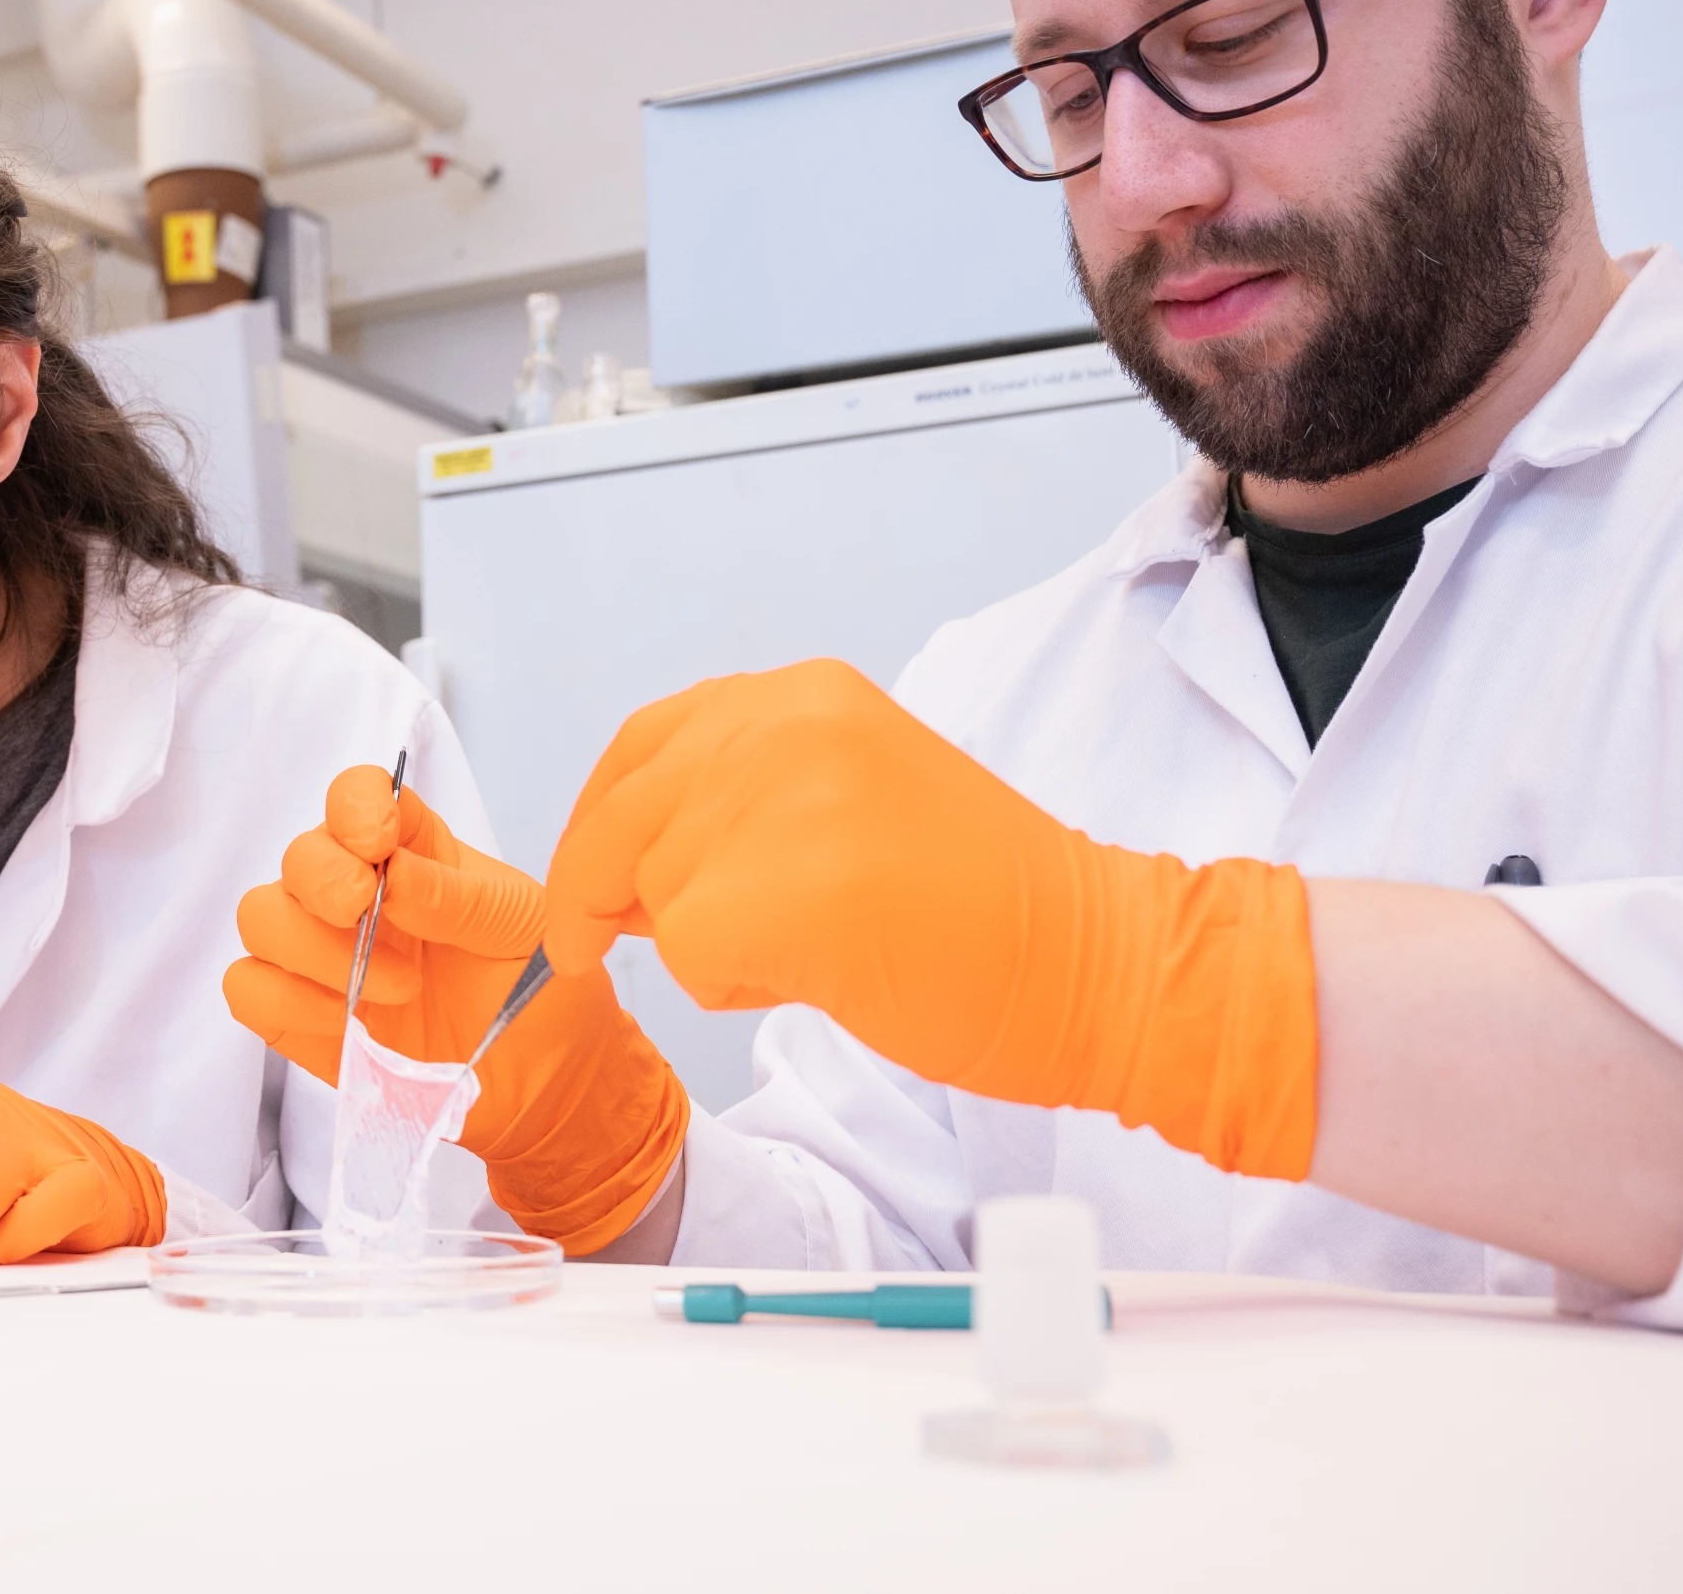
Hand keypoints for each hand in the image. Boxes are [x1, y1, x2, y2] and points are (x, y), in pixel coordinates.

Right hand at [226, 767, 689, 1252]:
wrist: (548, 1087)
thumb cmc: (543, 992)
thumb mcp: (526, 930)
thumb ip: (462, 898)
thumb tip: (394, 876)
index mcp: (416, 852)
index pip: (356, 796)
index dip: (354, 806)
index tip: (379, 843)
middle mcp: (360, 894)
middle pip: (297, 856)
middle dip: (325, 880)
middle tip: (370, 914)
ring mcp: (325, 957)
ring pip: (260, 918)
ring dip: (314, 949)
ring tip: (395, 990)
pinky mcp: (304, 1020)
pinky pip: (250, 991)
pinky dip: (288, 1001)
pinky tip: (349, 1023)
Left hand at [540, 659, 1317, 1179]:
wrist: (1097, 962)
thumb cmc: (988, 910)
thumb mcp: (846, 802)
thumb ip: (742, 809)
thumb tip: (624, 877)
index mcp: (805, 696)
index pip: (646, 743)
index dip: (600, 819)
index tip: (586, 877)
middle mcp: (788, 723)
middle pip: (624, 812)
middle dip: (593, 889)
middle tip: (587, 948)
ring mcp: (786, 797)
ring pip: (653, 889)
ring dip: (697, 943)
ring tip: (807, 951)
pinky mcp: (784, 886)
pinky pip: (686, 951)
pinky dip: (726, 986)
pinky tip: (813, 980)